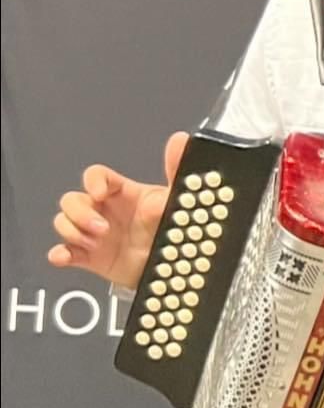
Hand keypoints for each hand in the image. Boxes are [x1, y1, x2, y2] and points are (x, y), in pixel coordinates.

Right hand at [48, 132, 188, 290]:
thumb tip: (179, 141)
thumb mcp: (176, 198)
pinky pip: (63, 251)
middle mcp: (103, 210)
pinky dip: (59, 254)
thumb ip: (175, 171)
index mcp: (121, 193)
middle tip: (102, 227)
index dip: (92, 181)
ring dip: (73, 232)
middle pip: (72, 199)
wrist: (170, 265)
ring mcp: (93, 232)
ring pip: (63, 222)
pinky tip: (66, 256)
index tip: (100, 193)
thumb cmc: (170, 228)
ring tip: (95, 243)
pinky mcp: (87, 255)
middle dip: (80, 213)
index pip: (96, 176)